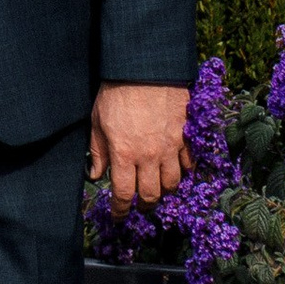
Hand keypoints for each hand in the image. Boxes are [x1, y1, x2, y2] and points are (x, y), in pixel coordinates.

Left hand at [89, 80, 188, 213]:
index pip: (123, 194)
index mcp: (124, 154)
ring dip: (164, 191)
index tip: (119, 215)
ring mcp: (170, 147)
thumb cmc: (116, 92)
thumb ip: (97, 151)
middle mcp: (149, 156)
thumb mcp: (97, 121)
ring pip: (173, 183)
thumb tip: (95, 174)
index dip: (121, 209)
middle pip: (151, 194)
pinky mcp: (186, 136)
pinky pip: (189, 163)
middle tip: (139, 207)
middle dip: (144, 206)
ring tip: (157, 190)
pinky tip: (176, 170)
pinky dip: (184, 172)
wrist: (145, 68)